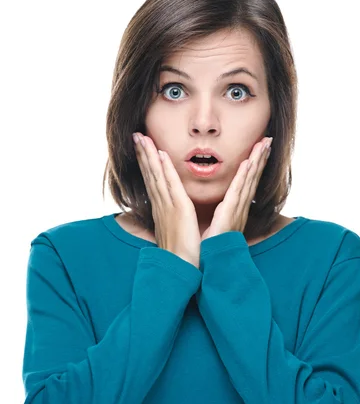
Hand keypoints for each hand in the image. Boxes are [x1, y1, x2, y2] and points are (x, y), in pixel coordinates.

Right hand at [133, 133, 201, 268]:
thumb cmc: (180, 254)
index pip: (152, 182)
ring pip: (155, 175)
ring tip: (141, 138)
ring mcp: (168, 206)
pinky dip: (164, 169)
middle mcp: (161, 205)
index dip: (146, 164)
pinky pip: (170, 185)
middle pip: (149, 174)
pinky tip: (160, 154)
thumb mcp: (174, 232)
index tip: (142, 148)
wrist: (180, 268)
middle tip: (136, 135)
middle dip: (142, 154)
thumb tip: (172, 217)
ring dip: (148, 155)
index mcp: (161, 210)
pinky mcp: (179, 209)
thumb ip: (172, 221)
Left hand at [200, 137, 272, 240]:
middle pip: (252, 178)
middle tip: (267, 139)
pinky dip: (244, 178)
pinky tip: (248, 164)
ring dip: (257, 162)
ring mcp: (237, 211)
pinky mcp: (230, 215)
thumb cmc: (212, 248)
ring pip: (249, 181)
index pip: (247, 182)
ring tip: (263, 145)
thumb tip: (220, 208)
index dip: (254, 165)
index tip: (259, 148)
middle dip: (261, 158)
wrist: (212, 266)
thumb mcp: (217, 226)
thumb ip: (220, 215)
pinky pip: (238, 193)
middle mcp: (240, 208)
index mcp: (235, 209)